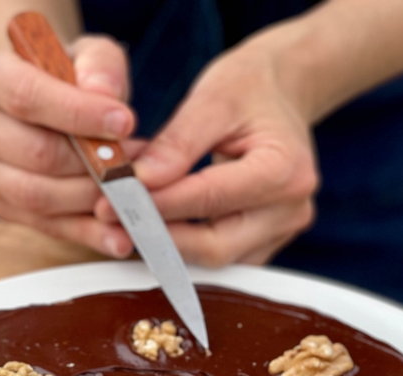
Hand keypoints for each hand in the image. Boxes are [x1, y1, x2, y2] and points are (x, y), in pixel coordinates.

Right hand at [0, 36, 141, 256]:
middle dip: (95, 164)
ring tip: (133, 190)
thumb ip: (100, 66)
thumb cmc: (69, 77)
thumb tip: (104, 96)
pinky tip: (122, 235)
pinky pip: (50, 227)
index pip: (28, 98)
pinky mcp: (5, 208)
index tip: (125, 122)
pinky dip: (90, 234)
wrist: (46, 107)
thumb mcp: (89, 54)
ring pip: (41, 198)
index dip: (79, 114)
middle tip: (138, 163)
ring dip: (94, 199)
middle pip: (39, 155)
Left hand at [95, 40, 318, 265]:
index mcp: (285, 170)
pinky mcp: (267, 242)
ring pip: (216, 259)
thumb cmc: (249, 88)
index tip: (112, 203)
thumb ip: (177, 142)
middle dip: (159, 237)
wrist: (280, 94)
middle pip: (216, 246)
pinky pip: (221, 256)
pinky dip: (184, 246)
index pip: (210, 199)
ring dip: (167, 246)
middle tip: (112, 222)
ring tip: (126, 223)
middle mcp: (291, 210)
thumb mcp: (213, 98)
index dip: (157, 205)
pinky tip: (154, 227)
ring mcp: (281, 231)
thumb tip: (141, 181)